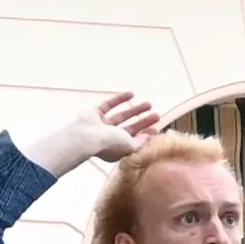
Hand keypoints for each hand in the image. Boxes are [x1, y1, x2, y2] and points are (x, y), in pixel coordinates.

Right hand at [21, 93, 162, 170]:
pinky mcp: (93, 114)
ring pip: (121, 116)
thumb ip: (141, 142)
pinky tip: (132, 93)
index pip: (134, 141)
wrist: (87, 136)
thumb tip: (149, 136)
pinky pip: (108, 105)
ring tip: (149, 103)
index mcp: (117, 149)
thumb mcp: (131, 146)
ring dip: (135, 109)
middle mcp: (108, 139)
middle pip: (130, 128)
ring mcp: (100, 126)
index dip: (146, 135)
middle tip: (157, 115)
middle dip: (143, 121)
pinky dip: (119, 99)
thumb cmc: (109, 144)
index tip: (156, 128)